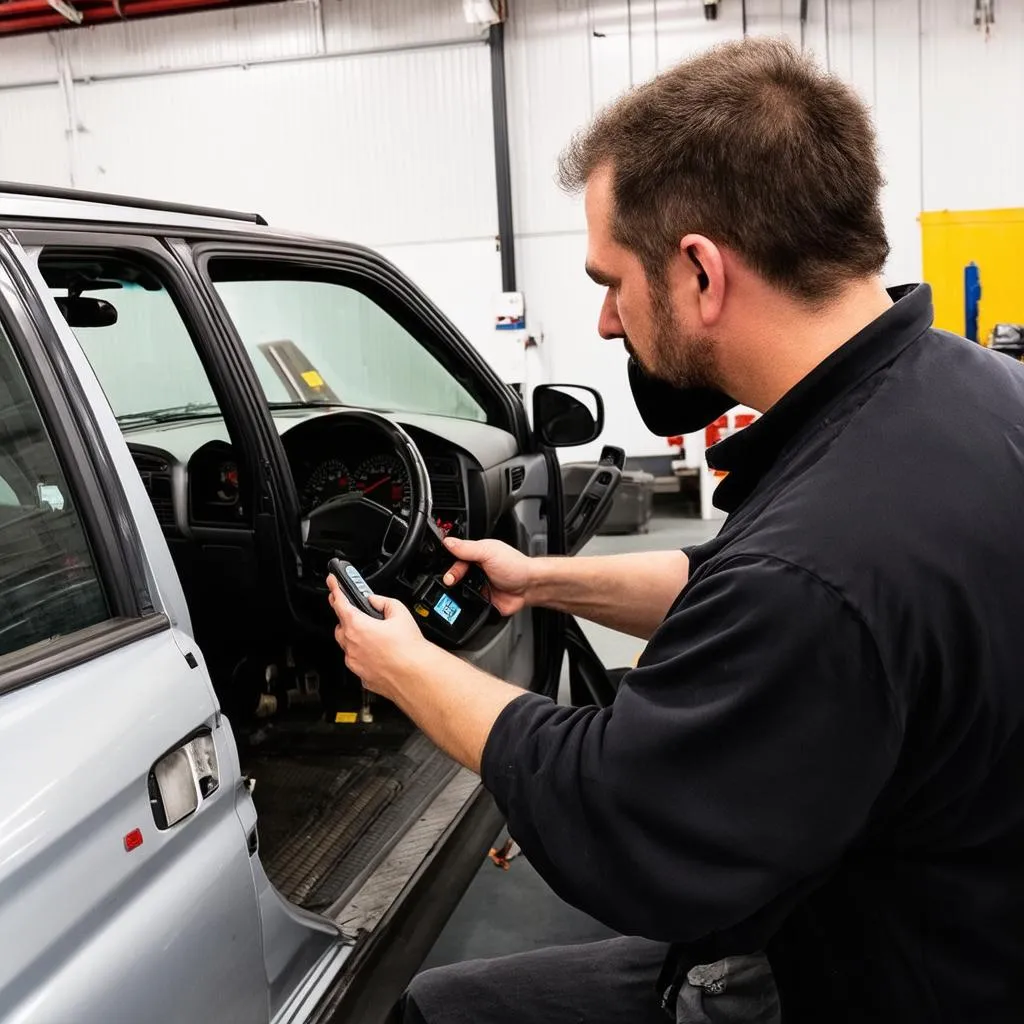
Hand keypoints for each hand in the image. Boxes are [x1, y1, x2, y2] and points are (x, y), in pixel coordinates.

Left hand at [327, 575, 428, 698]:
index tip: (331, 583)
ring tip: (374, 635)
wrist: (417, 675)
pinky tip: (379, 653)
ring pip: (348, 646)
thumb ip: (383, 601)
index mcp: (357, 626)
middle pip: (341, 626)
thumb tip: (376, 601)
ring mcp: (355, 663)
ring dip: (356, 638)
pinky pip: (358, 661)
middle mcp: (352, 646)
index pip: (339, 603)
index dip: (334, 590)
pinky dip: (364, 655)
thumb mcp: (400, 612)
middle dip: (347, 617)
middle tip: (356, 611)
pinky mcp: (362, 677)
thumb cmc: (409, 649)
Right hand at [441, 537, 531, 616]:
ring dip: (456, 592)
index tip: (448, 573)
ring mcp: (477, 585)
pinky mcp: (480, 600)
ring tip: (458, 592)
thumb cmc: (515, 566)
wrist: (529, 587)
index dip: (449, 566)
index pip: (454, 558)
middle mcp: (475, 570)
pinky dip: (464, 603)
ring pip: (457, 590)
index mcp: (475, 555)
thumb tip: (448, 541)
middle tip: (451, 582)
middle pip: (453, 575)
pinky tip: (466, 601)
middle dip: (450, 579)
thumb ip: (467, 548)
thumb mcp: (488, 552)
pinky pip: (466, 604)